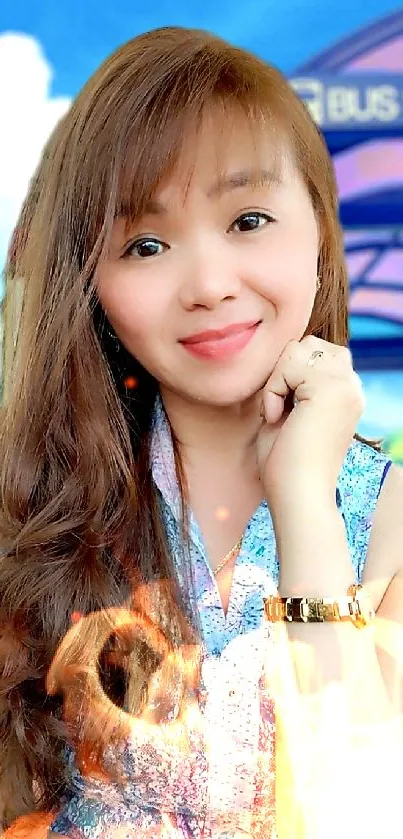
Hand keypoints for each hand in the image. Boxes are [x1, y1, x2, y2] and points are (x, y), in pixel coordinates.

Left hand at [256, 337, 364, 507]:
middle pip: (308, 344)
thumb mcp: (289, 411)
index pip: (314, 353)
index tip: (282, 413)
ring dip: (277, 380)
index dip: (288, 375)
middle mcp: (352, 385)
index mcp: (346, 392)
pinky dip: (272, 390)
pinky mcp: (330, 388)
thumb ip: (291, 382)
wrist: (298, 495)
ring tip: (278, 414)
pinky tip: (276, 418)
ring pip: (298, 349)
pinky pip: (287, 365)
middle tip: (278, 410)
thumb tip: (281, 352)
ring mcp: (345, 385)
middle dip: (283, 371)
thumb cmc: (286, 463)